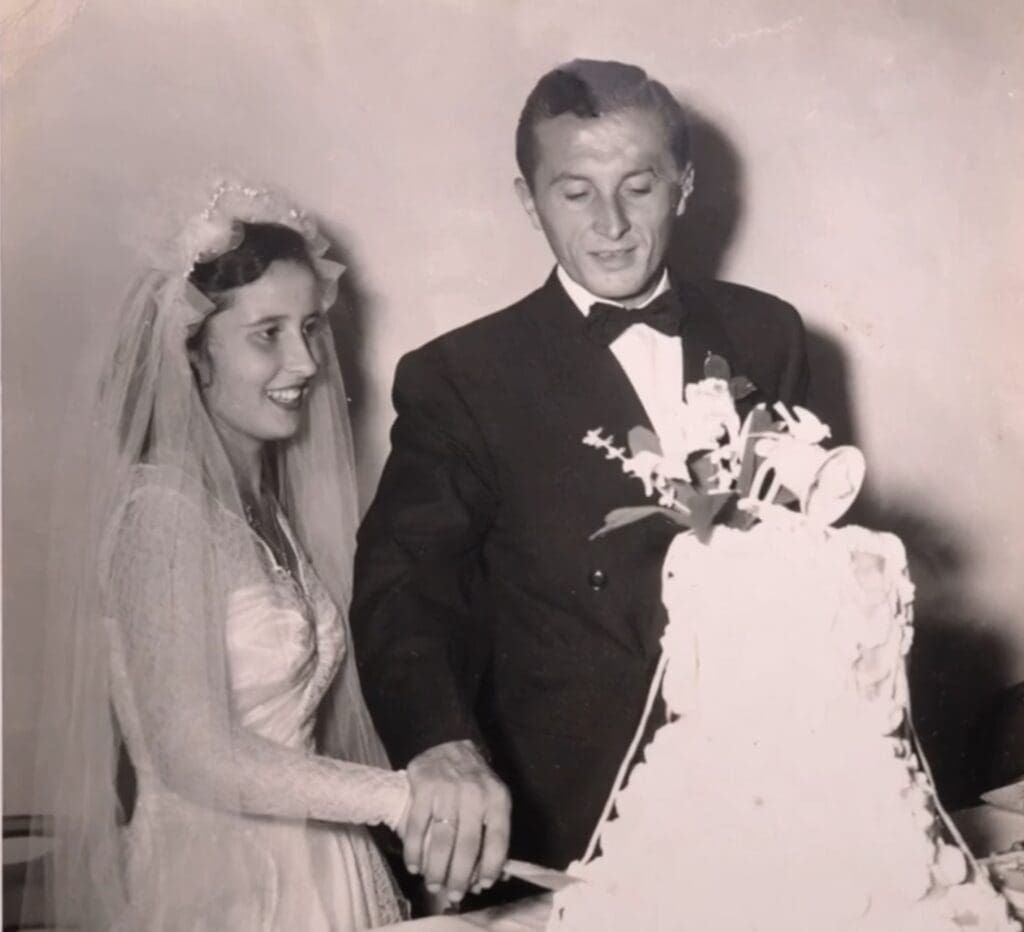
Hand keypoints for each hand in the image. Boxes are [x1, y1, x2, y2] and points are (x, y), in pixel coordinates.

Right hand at [400, 739, 510, 903]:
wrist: (448, 742)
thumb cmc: (474, 781)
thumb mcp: (493, 799)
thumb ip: (494, 834)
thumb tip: (494, 876)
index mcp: (497, 798)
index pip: (498, 839)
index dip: (491, 865)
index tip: (484, 884)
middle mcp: (474, 794)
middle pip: (467, 845)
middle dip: (460, 876)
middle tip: (454, 894)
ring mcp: (447, 790)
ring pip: (441, 840)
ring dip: (436, 868)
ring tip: (434, 884)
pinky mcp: (423, 787)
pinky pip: (417, 826)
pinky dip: (414, 851)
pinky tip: (415, 865)